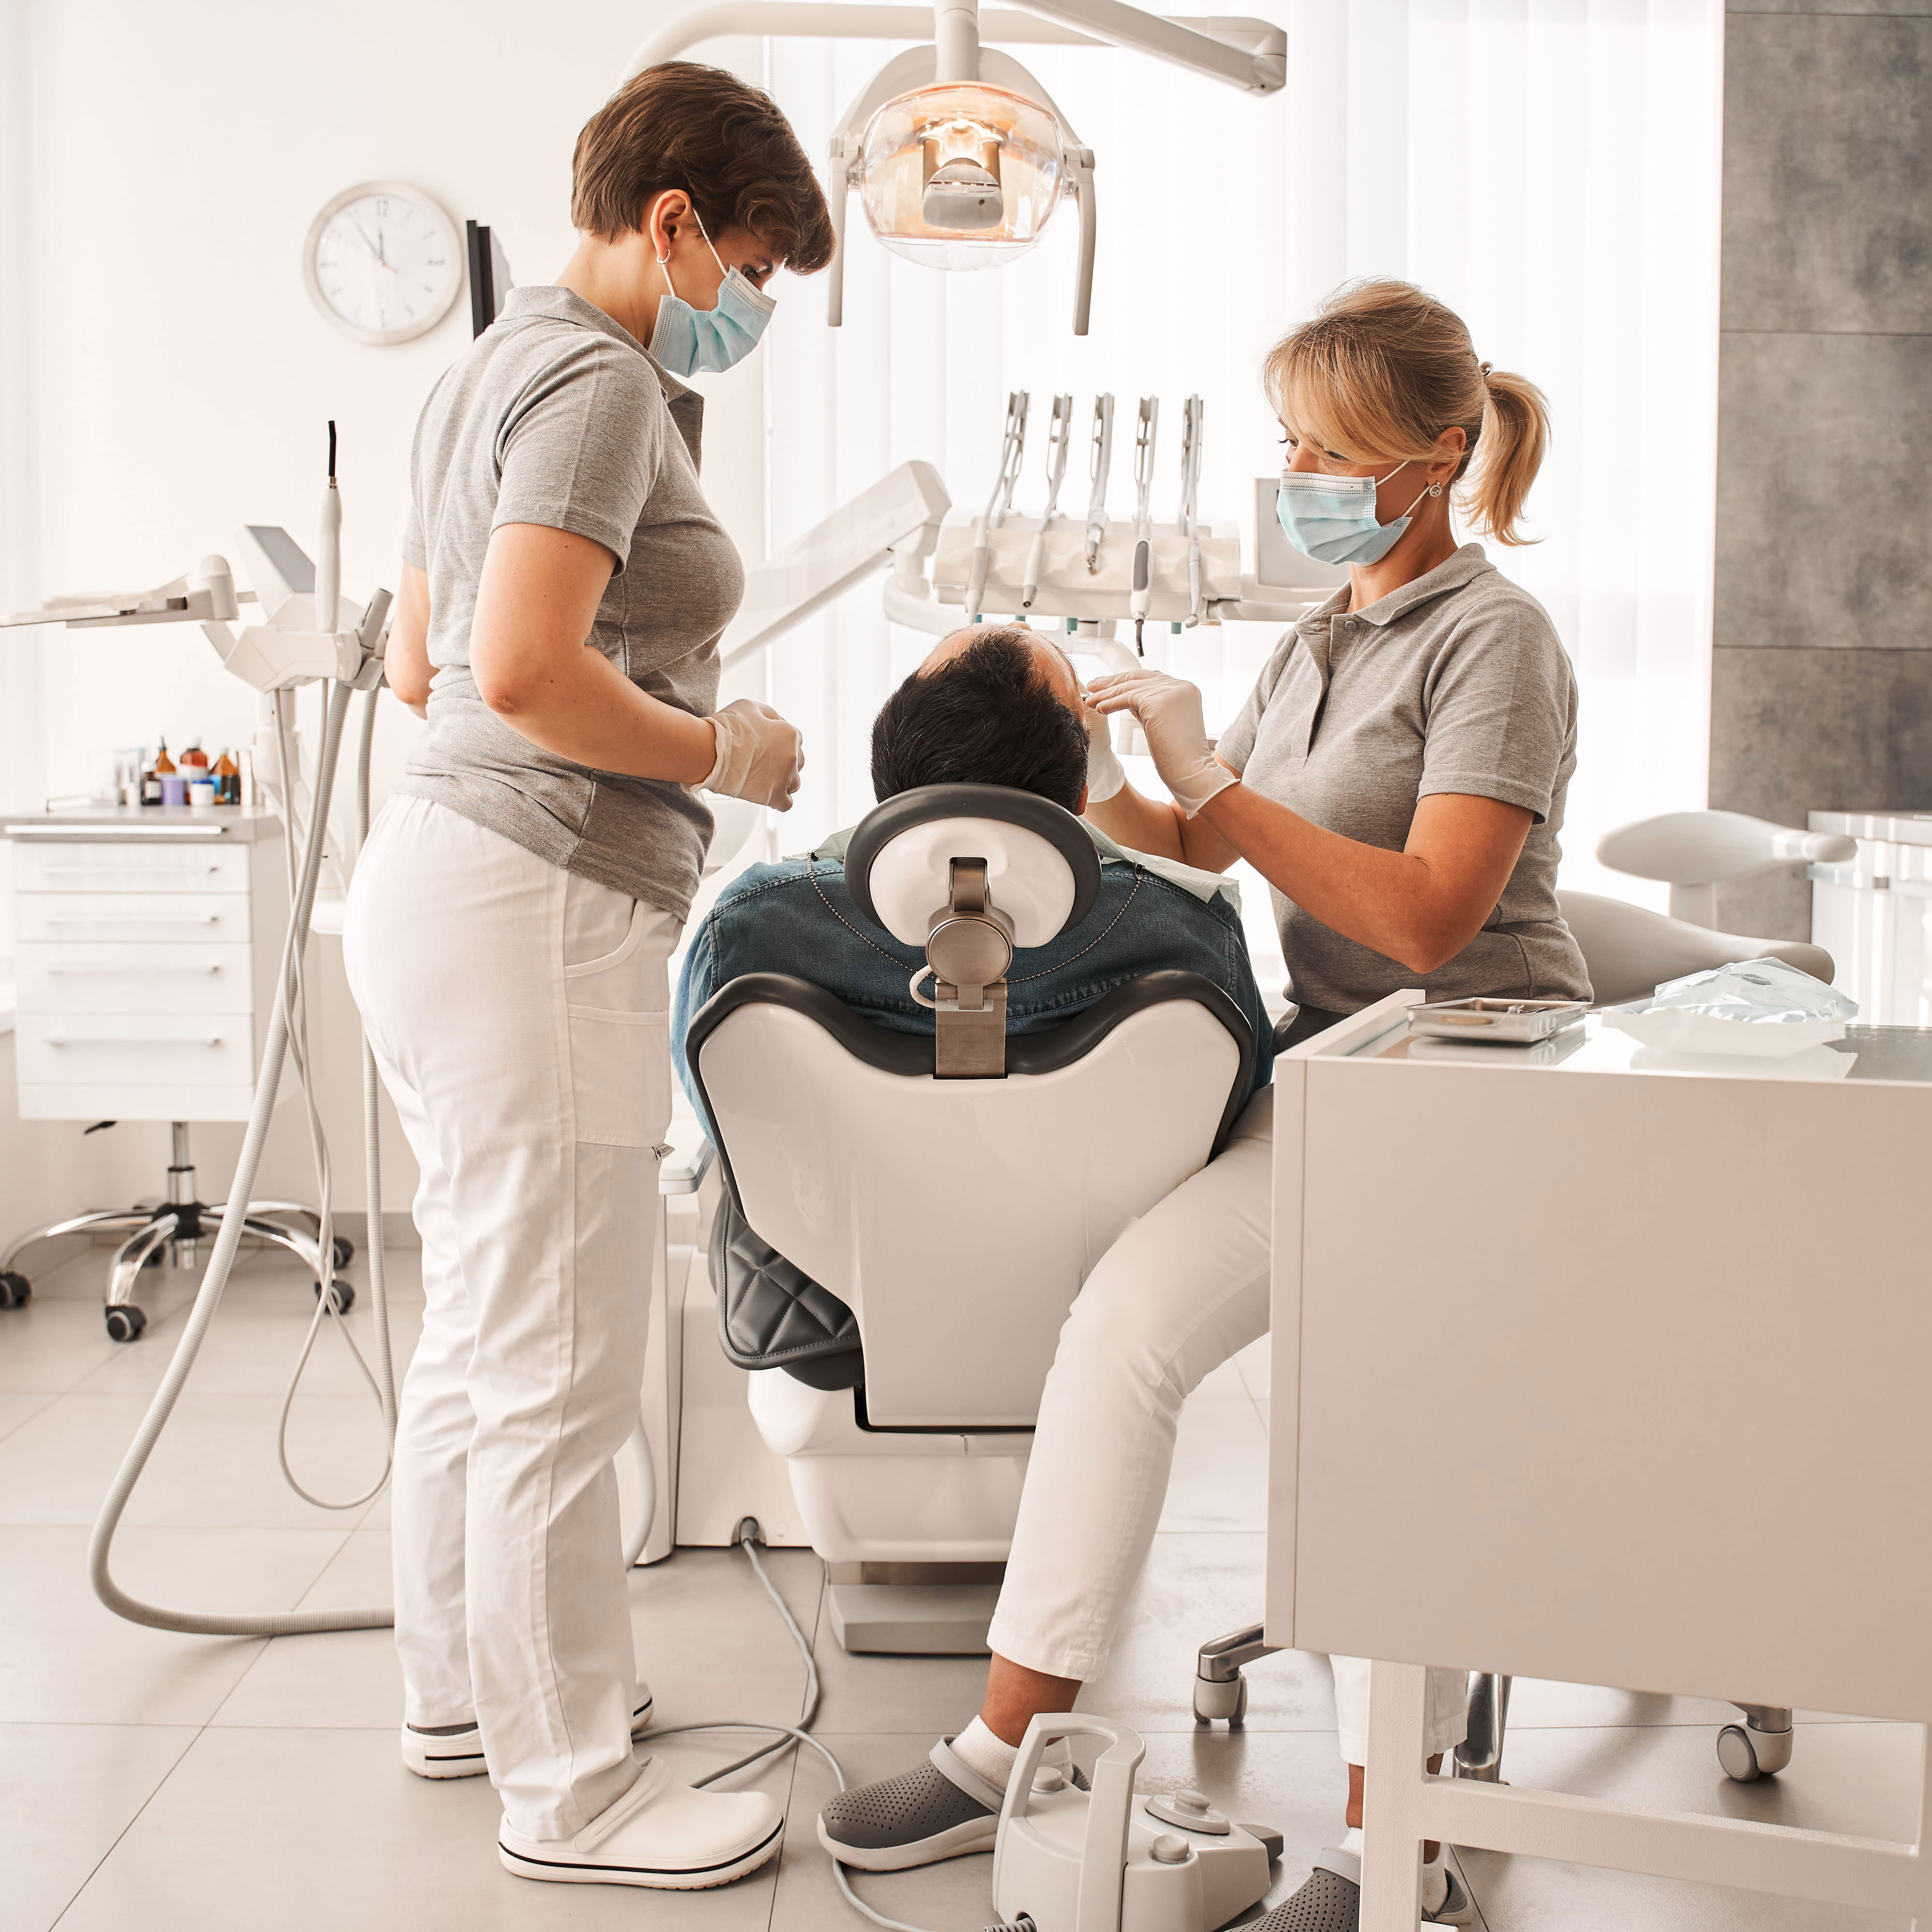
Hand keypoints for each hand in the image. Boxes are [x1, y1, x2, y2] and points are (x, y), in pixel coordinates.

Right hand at [702, 698, 804, 811]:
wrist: (710, 750)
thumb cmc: (727, 727)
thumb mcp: (750, 706)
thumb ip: (769, 714)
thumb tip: (776, 722)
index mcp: (789, 734)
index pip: (795, 739)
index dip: (781, 741)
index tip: (767, 744)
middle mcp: (793, 756)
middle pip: (798, 761)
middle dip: (785, 760)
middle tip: (765, 761)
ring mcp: (785, 778)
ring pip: (795, 783)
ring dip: (784, 780)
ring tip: (766, 779)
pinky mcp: (774, 796)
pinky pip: (786, 803)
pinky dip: (780, 800)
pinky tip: (769, 795)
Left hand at [1086, 668, 1235, 817]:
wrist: (1191, 772)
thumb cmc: (1176, 756)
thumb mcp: (1161, 722)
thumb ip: (1147, 706)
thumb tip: (1123, 697)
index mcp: (1185, 689)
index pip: (1150, 679)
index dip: (1126, 681)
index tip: (1106, 686)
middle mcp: (1181, 685)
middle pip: (1139, 677)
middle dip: (1113, 681)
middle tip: (1092, 685)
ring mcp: (1171, 691)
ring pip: (1130, 688)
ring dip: (1106, 694)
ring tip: (1089, 701)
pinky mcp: (1158, 700)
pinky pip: (1127, 698)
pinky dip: (1110, 703)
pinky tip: (1099, 709)